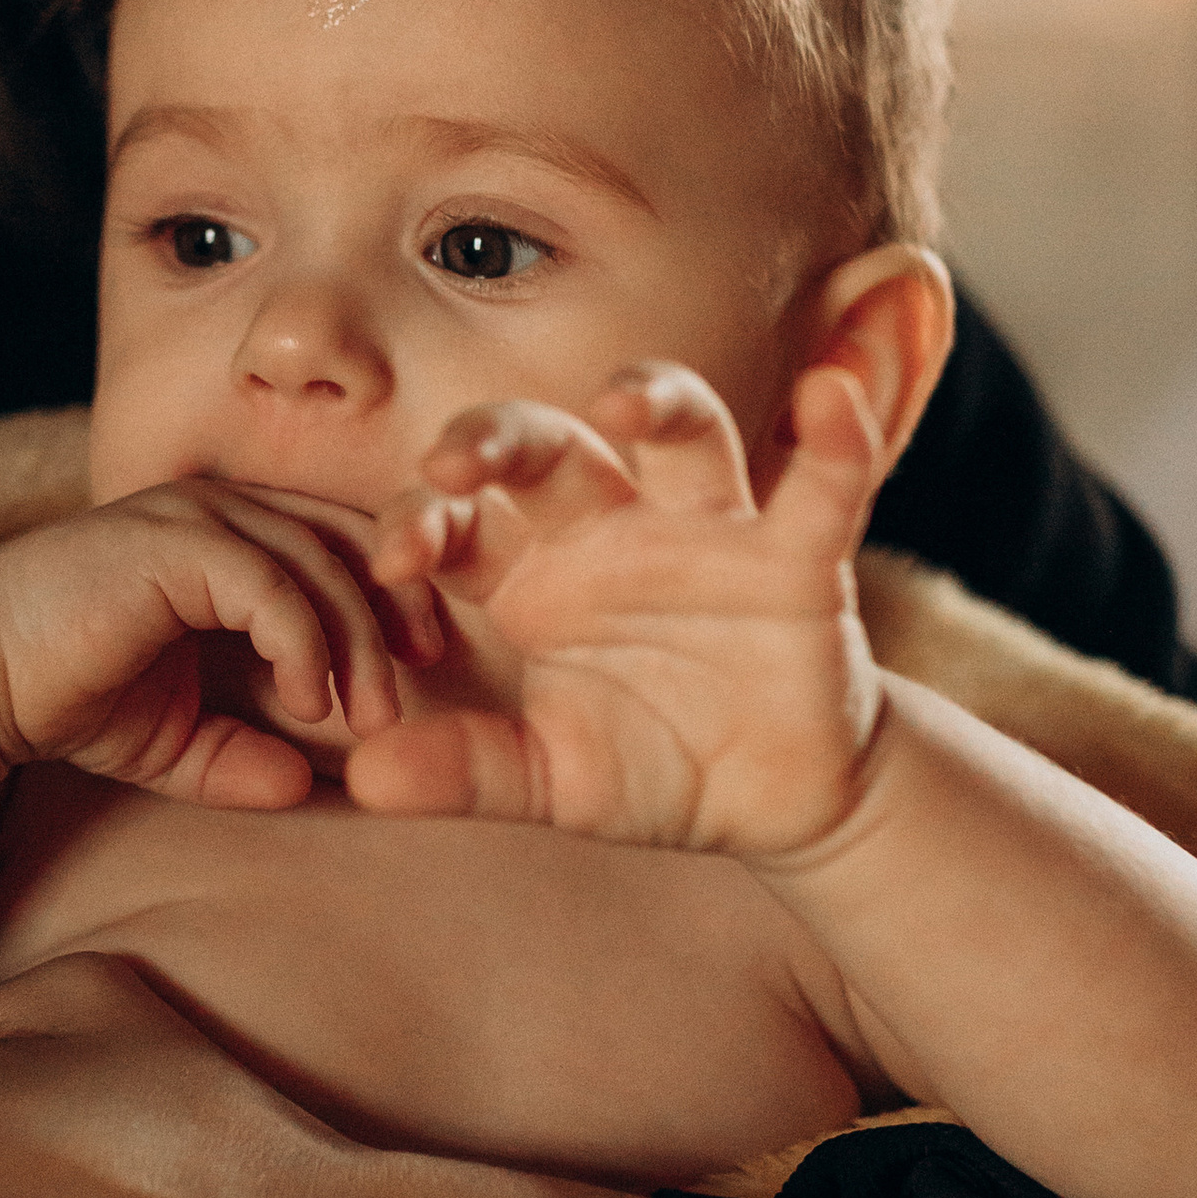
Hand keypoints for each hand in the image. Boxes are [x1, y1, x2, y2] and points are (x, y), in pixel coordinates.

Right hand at [0, 484, 436, 808]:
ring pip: (320, 563)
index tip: (418, 662)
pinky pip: (270, 586)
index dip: (390, 593)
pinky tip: (307, 703)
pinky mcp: (172, 544)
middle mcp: (219, 508)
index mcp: (229, 532)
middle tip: (415, 687)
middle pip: (349, 538)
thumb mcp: (175, 738)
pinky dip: (304, 644)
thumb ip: (241, 758)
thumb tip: (306, 790)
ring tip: (370, 718)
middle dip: (395, 610)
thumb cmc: (68, 693)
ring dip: (356, 643)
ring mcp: (195, 516)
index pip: (342, 538)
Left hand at [349, 360, 887, 857]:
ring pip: (683, 431)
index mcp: (536, 573)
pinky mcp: (801, 559)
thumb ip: (467, 771)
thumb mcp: (553, 780)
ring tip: (626, 402)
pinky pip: (823, 486)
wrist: (775, 802)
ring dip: (658, 399)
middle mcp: (616, 527)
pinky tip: (829, 395)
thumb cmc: (651, 766)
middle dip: (501, 439)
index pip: (461, 519)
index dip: (423, 524)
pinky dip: (835, 438)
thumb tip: (361, 778)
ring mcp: (710, 531)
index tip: (396, 560)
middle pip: (551, 448)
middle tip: (456, 458)